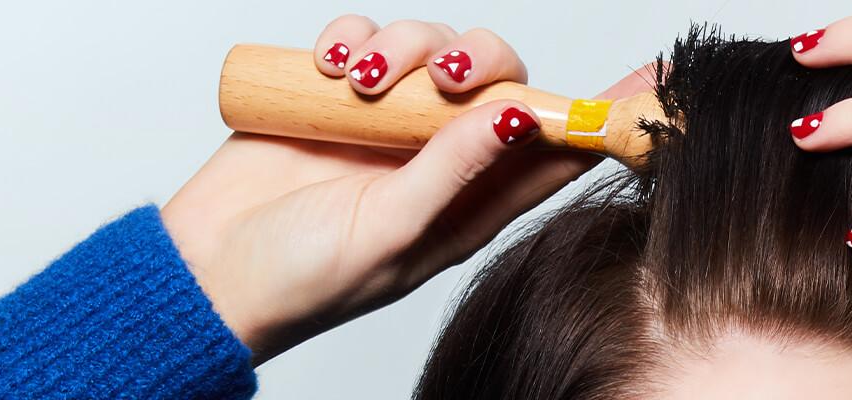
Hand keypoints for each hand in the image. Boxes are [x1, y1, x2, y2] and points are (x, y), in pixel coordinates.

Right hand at [161, 15, 652, 363]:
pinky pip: (364, 38)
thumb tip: (518, 118)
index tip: (650, 85)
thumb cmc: (301, 280)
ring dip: (407, 46)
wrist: (202, 271)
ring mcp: (388, 123)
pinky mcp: (335, 96)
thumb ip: (452, 174)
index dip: (598, 117)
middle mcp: (439, 158)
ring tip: (363, 81)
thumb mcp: (390, 235)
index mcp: (472, 203)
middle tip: (445, 76)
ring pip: (432, 48)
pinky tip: (330, 67)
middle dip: (480, 61)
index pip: (554, 152)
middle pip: (497, 81)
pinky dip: (352, 36)